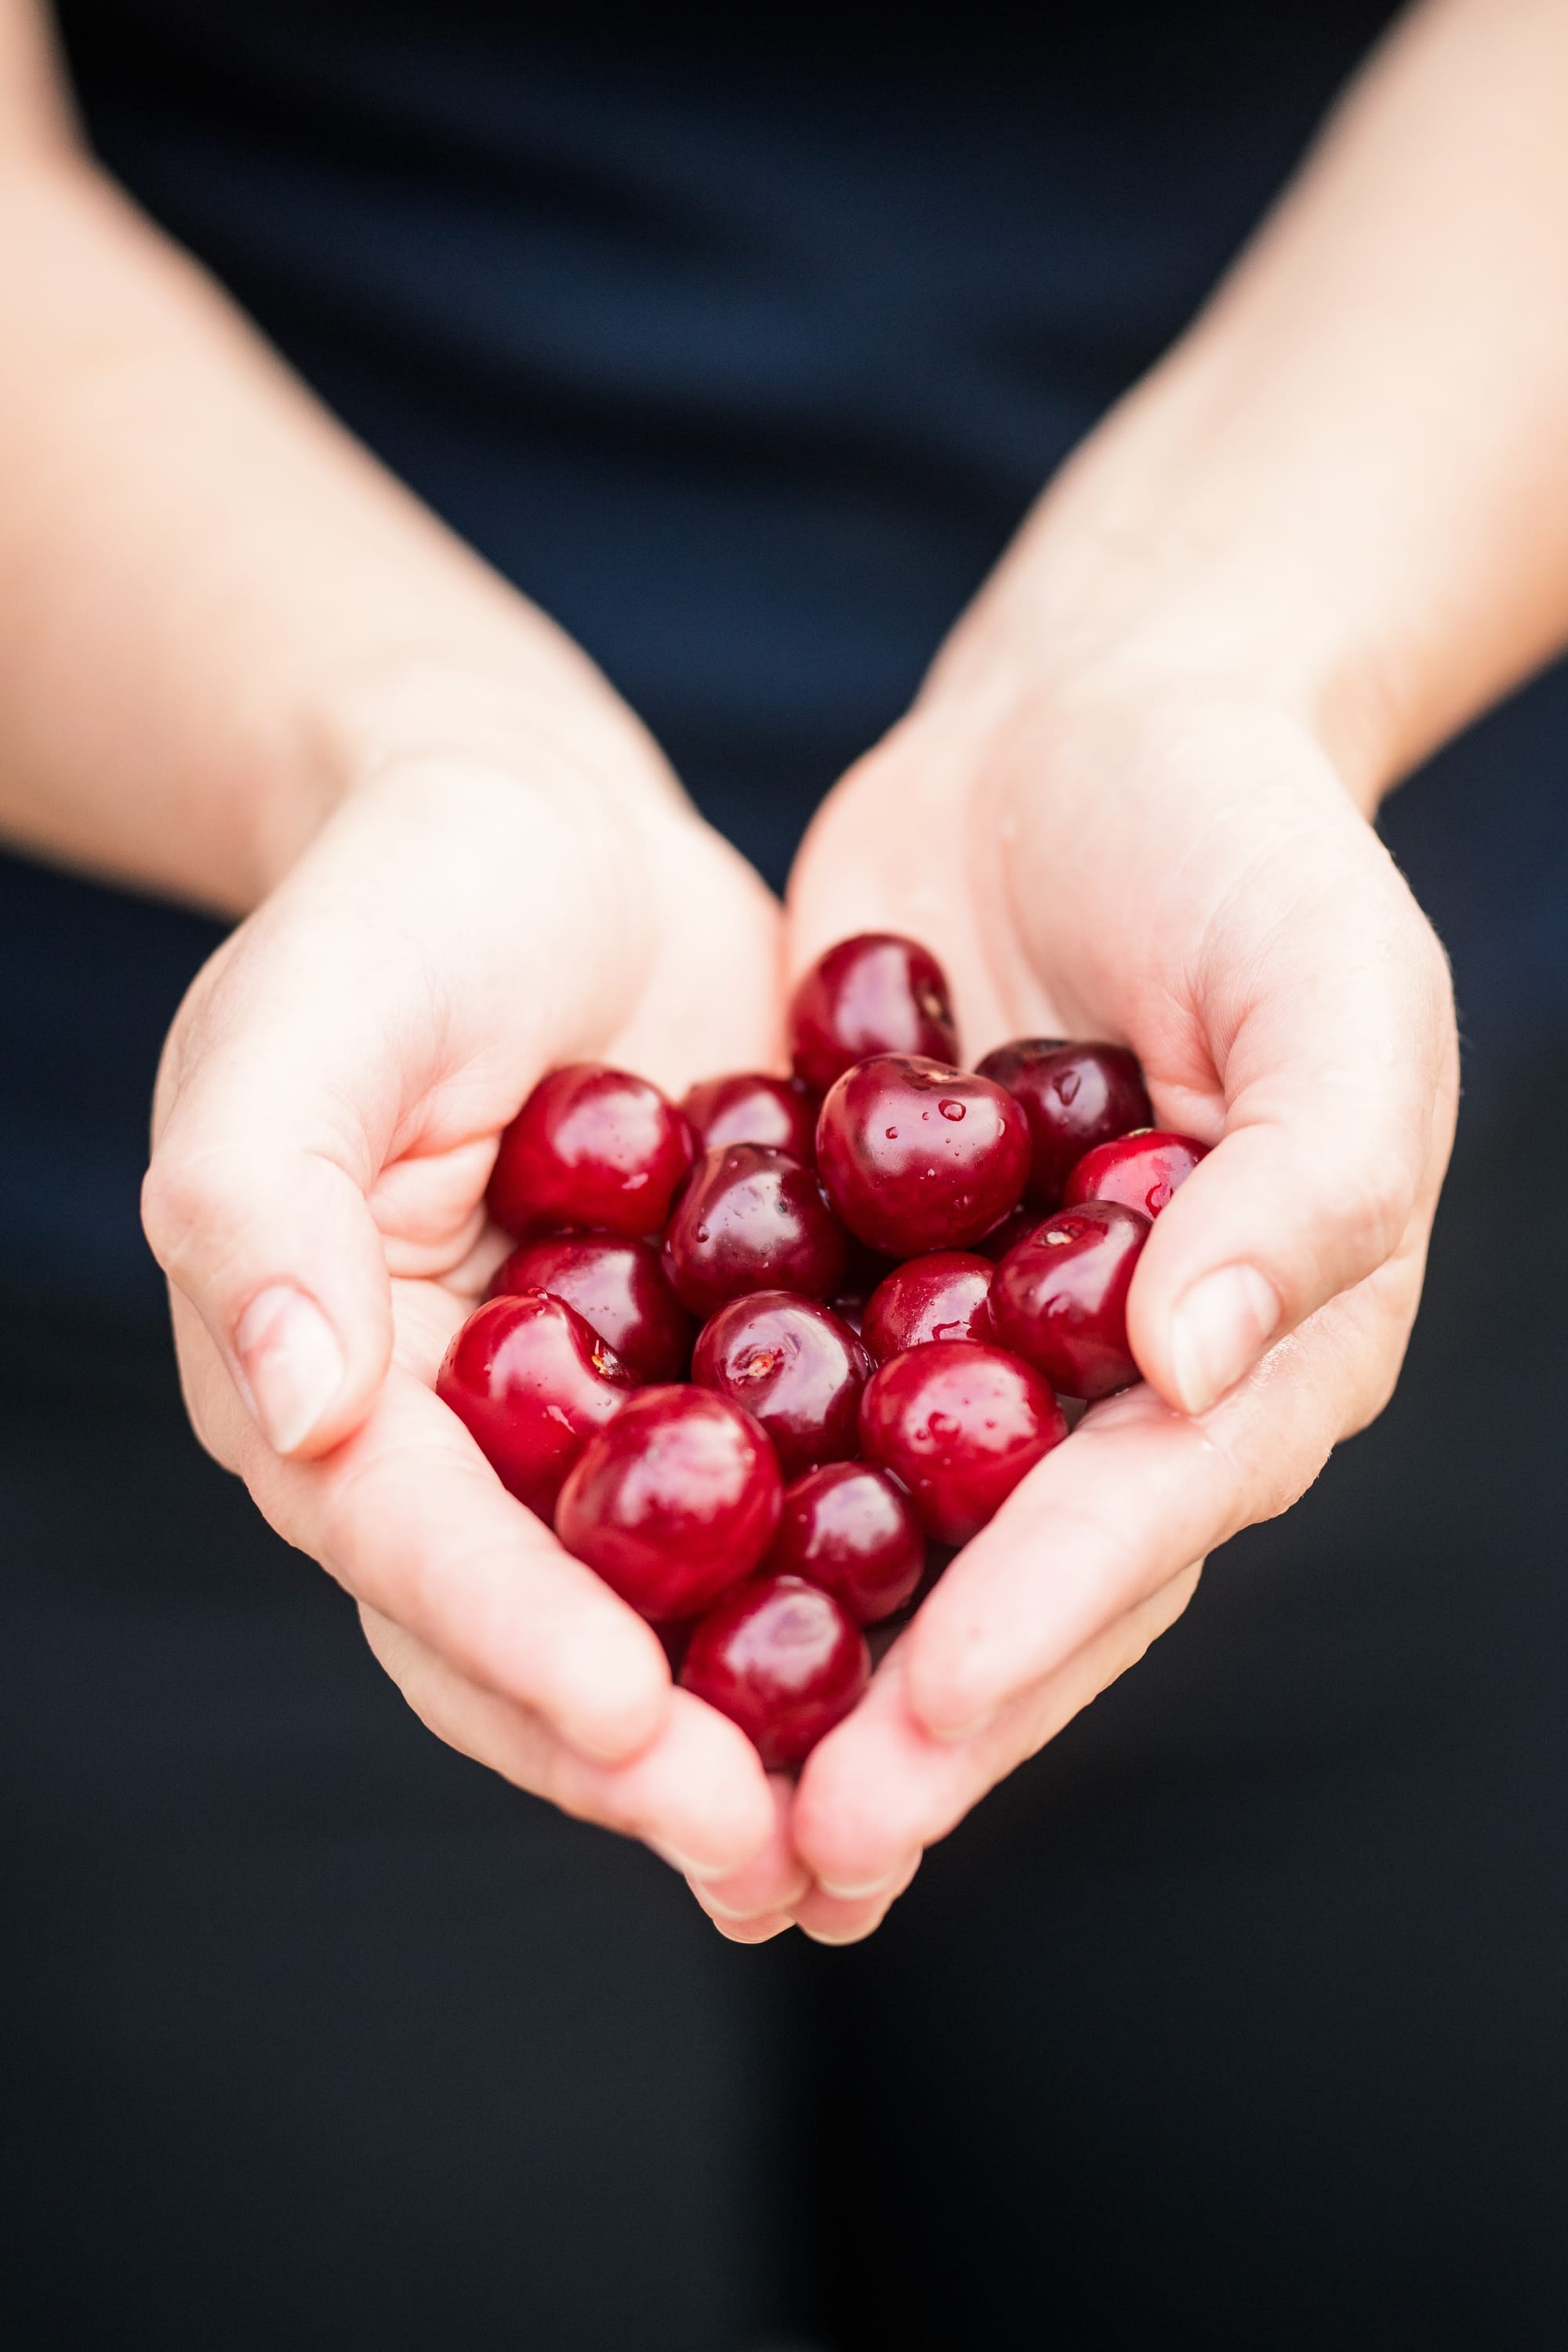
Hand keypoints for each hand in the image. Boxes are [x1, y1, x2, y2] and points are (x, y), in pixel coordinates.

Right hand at [143, 741, 784, 1883]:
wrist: (555, 832)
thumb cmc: (403, 902)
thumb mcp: (305, 1022)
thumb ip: (263, 1202)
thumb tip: (294, 1405)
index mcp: (338, 1380)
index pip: (409, 1539)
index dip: (508, 1636)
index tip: (630, 1723)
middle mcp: (466, 1440)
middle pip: (537, 1630)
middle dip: (644, 1755)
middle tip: (769, 1859)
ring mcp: (603, 1421)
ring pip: (672, 1607)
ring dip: (759, 1727)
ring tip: (866, 1835)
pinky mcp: (729, 1377)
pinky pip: (791, 1502)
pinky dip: (854, 1587)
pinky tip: (958, 1656)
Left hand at [688, 652, 1456, 1942]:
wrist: (1089, 722)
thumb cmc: (1250, 842)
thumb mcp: (1334, 987)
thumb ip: (1307, 1179)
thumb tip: (1194, 1367)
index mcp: (1264, 1337)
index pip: (1151, 1509)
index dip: (1045, 1623)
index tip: (925, 1722)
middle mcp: (1125, 1377)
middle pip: (1018, 1575)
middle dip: (912, 1716)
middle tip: (790, 1850)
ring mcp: (986, 1336)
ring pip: (891, 1533)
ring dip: (801, 1666)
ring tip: (685, 1792)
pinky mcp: (863, 1276)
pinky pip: (789, 1406)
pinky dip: (717, 1501)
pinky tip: (605, 1590)